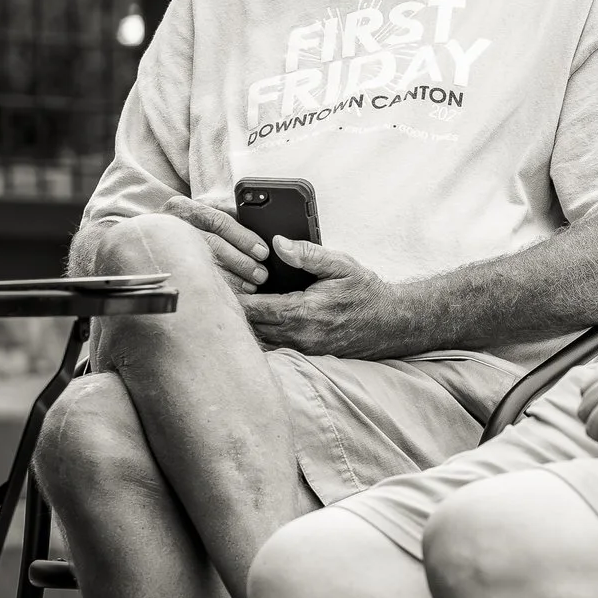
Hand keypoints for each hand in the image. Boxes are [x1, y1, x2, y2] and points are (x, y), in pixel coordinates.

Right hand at [161, 194, 275, 291]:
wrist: (140, 242)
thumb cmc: (181, 228)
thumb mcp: (199, 215)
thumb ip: (224, 218)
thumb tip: (257, 227)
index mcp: (183, 207)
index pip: (218, 221)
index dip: (243, 237)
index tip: (262, 251)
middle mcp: (170, 225)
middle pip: (212, 244)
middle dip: (240, 261)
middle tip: (261, 274)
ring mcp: (163, 248)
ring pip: (202, 264)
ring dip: (230, 278)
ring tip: (251, 286)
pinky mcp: (161, 269)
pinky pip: (192, 281)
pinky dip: (215, 286)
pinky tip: (230, 294)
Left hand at [161, 195, 414, 356]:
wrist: (391, 324)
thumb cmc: (366, 292)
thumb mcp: (341, 265)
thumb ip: (307, 254)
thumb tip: (278, 242)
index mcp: (303, 312)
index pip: (252, 308)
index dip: (229, 298)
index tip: (210, 284)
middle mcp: (298, 336)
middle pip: (248, 328)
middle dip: (227, 312)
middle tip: (206, 295)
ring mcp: (300, 349)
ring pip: (256, 340)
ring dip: (240, 325)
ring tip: (220, 308)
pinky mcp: (303, 354)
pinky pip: (270, 346)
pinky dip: (255, 334)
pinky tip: (245, 321)